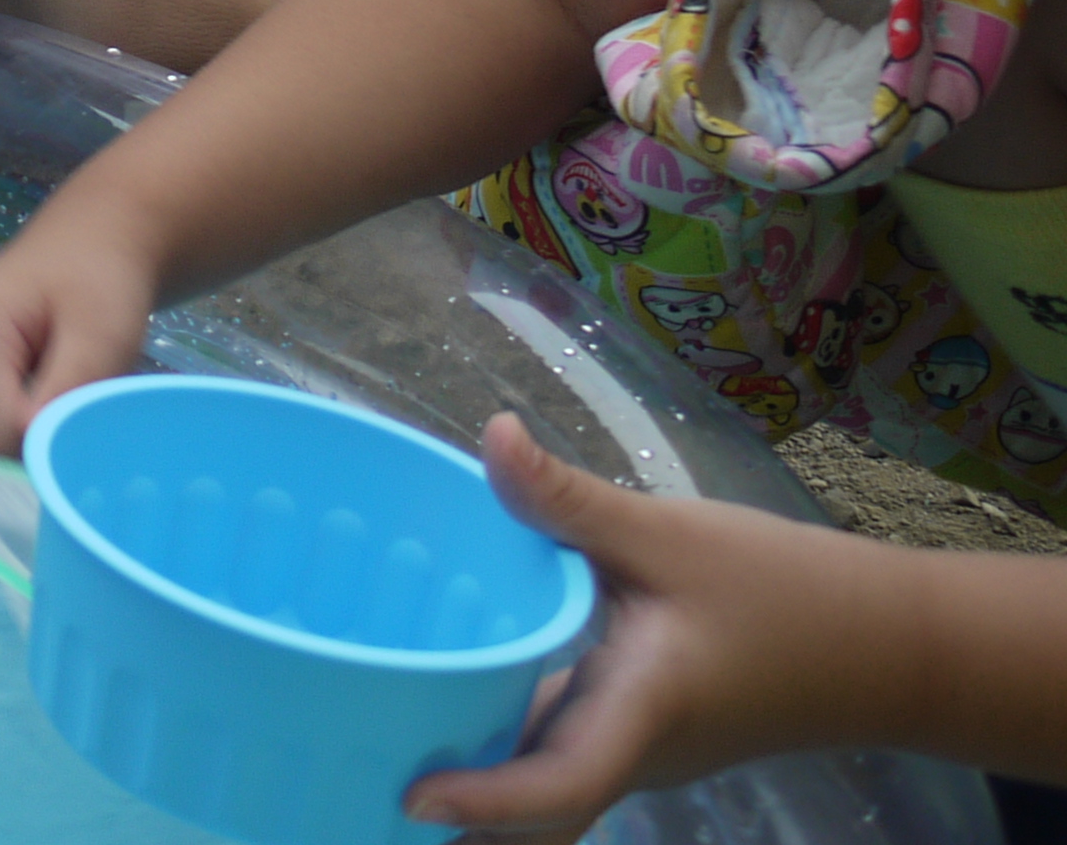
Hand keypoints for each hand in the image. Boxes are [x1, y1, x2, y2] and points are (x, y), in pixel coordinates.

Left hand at [401, 418, 910, 834]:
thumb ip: (571, 498)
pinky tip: (442, 695)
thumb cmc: (783, 593)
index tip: (408, 797)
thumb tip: (491, 435)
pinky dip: (504, 746)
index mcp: (639, 714)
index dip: (483, 802)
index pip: (557, 787)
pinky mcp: (634, 734)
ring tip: (376, 736)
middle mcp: (629, 753)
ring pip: (545, 790)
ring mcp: (633, 752)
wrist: (882, 647)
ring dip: (477, 780)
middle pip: (537, 814)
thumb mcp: (669, 534)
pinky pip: (558, 754)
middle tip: (359, 765)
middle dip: (459, 813)